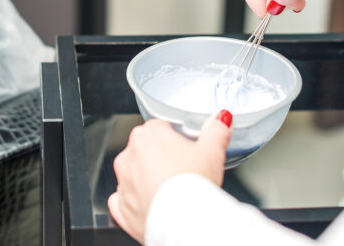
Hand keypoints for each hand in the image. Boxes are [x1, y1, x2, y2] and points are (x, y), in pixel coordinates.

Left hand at [108, 110, 232, 243]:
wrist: (185, 224)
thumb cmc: (194, 185)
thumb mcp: (212, 151)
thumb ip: (216, 130)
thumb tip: (221, 119)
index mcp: (147, 136)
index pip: (159, 126)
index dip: (175, 136)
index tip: (186, 147)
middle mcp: (128, 156)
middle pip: (145, 149)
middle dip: (162, 157)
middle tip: (183, 169)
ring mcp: (123, 183)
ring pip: (134, 174)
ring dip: (149, 179)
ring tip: (173, 189)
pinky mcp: (122, 208)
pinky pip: (125, 200)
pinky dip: (136, 201)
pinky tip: (153, 203)